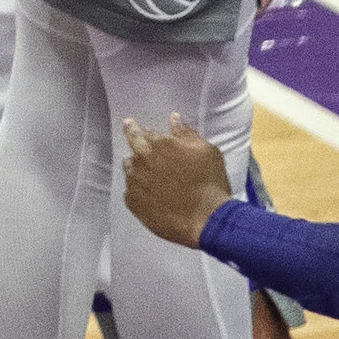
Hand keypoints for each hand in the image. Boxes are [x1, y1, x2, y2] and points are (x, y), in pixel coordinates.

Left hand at [120, 112, 234, 246]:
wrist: (205, 219)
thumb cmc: (210, 182)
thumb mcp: (206, 151)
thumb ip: (187, 134)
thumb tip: (173, 119)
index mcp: (161, 144)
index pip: (144, 131)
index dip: (142, 128)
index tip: (137, 126)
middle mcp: (143, 160)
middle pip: (132, 144)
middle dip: (131, 135)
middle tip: (128, 129)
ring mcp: (135, 182)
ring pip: (129, 167)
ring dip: (134, 164)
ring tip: (141, 168)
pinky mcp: (133, 202)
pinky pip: (130, 190)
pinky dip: (136, 187)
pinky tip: (146, 192)